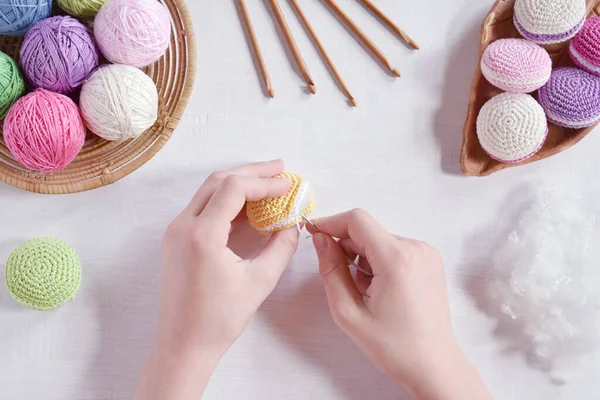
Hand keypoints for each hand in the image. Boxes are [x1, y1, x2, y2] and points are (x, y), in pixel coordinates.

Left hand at [136, 160, 299, 399]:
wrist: (182, 344)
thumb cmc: (219, 320)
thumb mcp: (259, 282)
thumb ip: (281, 248)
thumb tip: (294, 225)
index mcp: (201, 235)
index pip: (234, 189)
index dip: (264, 181)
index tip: (288, 184)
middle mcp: (182, 226)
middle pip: (219, 181)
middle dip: (251, 172)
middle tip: (280, 169)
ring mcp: (175, 231)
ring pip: (208, 191)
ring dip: (238, 182)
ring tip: (267, 181)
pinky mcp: (175, 239)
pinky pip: (202, 207)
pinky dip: (226, 199)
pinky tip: (248, 204)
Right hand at [310, 209, 491, 399]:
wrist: (433, 364)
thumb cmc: (393, 346)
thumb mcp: (348, 312)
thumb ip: (331, 271)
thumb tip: (320, 239)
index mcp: (397, 259)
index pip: (357, 220)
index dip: (331, 223)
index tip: (313, 234)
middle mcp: (416, 248)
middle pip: (368, 230)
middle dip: (347, 248)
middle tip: (341, 280)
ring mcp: (426, 253)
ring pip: (380, 240)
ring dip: (363, 257)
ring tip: (365, 291)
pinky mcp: (430, 260)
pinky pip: (394, 248)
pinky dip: (379, 261)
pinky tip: (380, 289)